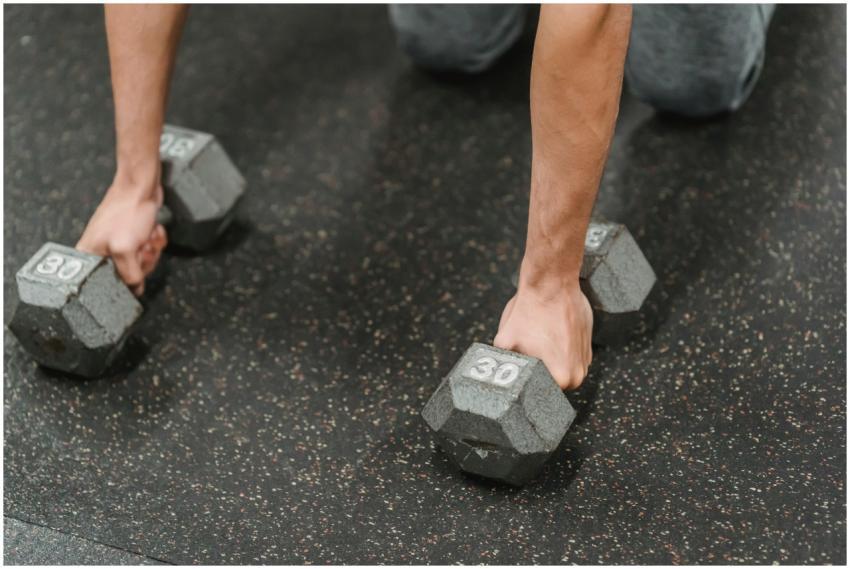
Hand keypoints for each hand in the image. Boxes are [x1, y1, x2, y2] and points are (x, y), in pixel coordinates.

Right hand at [76, 181, 166, 296]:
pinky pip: (148, 249)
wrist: (142, 186)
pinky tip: (152, 231)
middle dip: (143, 260)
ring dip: (151, 249)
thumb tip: (134, 290)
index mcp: (90, 255)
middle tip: (142, 247)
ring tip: (147, 237)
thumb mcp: (125, 249)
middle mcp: (101, 250)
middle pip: (129, 274)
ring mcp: (118, 243)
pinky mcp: (133, 236)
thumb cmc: (127, 211)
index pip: (108, 283)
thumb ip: (129, 274)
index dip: (127, 277)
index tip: (133, 264)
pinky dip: (155, 241)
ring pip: (142, 262)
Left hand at [494, 280, 592, 389]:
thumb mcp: (504, 340)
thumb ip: (500, 363)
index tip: (519, 367)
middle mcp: (579, 372)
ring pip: (561, 366)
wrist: (552, 281)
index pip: (540, 392)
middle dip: (538, 369)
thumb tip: (493, 373)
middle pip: (551, 380)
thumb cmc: (530, 310)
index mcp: (563, 378)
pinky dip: (558, 345)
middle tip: (526, 350)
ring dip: (549, 357)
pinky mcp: (588, 341)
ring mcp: (586, 357)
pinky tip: (547, 331)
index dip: (526, 380)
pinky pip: (570, 352)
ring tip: (538, 339)